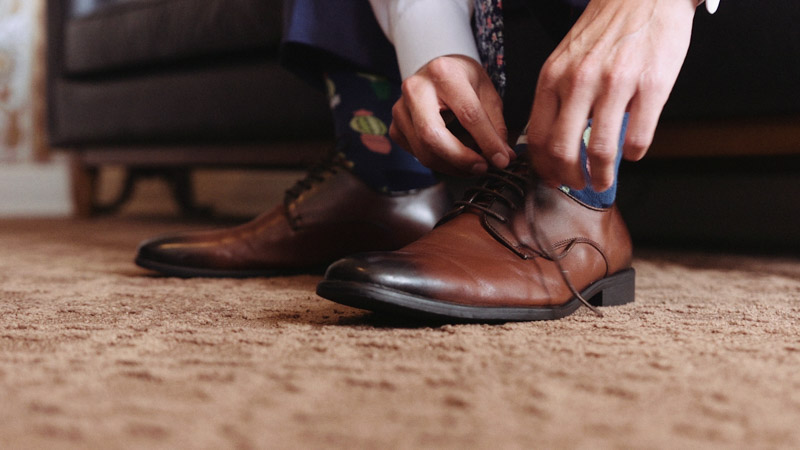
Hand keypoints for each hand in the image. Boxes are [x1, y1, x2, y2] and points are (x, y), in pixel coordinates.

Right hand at [390, 55, 514, 175]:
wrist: (436, 72)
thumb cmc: (462, 79)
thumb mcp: (486, 91)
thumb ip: (495, 124)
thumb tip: (503, 157)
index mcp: (443, 72)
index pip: (467, 114)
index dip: (487, 141)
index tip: (501, 160)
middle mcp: (415, 89)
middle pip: (433, 136)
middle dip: (461, 159)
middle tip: (483, 168)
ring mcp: (400, 109)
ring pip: (424, 151)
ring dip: (452, 166)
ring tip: (473, 165)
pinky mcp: (395, 127)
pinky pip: (417, 155)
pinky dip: (440, 163)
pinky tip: (455, 158)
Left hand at [527, 0, 697, 190]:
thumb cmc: (605, 29)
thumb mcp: (566, 58)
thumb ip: (557, 96)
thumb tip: (552, 141)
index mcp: (553, 77)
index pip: (538, 137)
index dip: (544, 167)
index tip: (552, 178)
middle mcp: (580, 82)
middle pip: (564, 151)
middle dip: (569, 178)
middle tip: (578, 185)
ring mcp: (616, 84)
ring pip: (602, 151)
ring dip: (602, 175)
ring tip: (604, 180)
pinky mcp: (651, 85)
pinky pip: (639, 137)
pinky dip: (634, 154)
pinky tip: (633, 153)